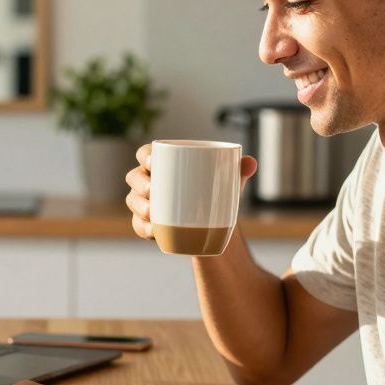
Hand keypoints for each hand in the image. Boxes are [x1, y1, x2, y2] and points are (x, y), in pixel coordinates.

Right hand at [125, 144, 257, 240]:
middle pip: (134, 177)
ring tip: (152, 213)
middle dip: (139, 183)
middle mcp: (150, 181)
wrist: (214, 224)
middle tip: (152, 190)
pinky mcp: (148, 224)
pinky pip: (138, 225)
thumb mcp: (228, 181)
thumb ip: (239, 170)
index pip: (146, 153)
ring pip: (133, 201)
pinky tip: (153, 231)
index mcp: (165, 163)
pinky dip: (143, 228)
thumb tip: (251, 163)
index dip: (144, 155)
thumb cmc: (216, 193)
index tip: (154, 161)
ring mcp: (146, 203)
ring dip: (139, 206)